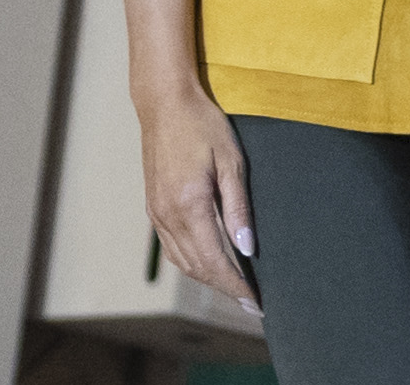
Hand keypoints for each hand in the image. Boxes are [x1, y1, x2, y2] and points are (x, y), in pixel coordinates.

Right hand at [133, 76, 259, 315]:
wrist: (165, 105)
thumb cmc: (204, 126)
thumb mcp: (231, 161)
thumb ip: (238, 207)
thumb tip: (248, 247)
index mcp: (189, 205)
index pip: (215, 260)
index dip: (235, 285)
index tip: (255, 302)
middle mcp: (168, 215)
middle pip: (198, 267)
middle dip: (226, 288)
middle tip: (252, 303)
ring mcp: (157, 214)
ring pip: (183, 261)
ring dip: (209, 278)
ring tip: (236, 289)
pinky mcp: (154, 208)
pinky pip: (173, 247)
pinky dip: (193, 262)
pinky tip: (210, 264)